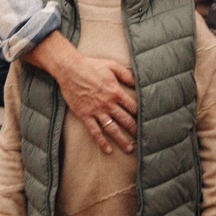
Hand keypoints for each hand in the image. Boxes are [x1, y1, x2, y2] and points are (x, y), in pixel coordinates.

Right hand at [31, 33, 138, 152]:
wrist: (70, 69)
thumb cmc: (91, 65)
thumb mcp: (112, 65)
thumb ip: (126, 74)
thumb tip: (138, 81)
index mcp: (116, 92)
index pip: (132, 107)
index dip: (140, 114)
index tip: (145, 120)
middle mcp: (108, 104)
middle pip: (125, 120)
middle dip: (134, 130)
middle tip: (142, 138)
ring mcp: (96, 111)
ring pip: (112, 129)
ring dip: (122, 139)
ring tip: (129, 148)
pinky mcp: (85, 115)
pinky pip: (95, 132)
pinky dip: (102, 142)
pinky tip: (108, 149)